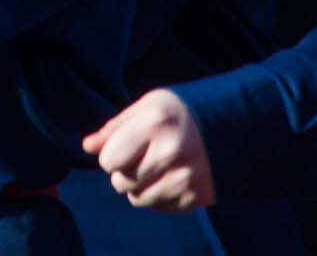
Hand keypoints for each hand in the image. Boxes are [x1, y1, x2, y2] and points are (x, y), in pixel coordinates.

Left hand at [83, 88, 216, 212]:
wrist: (230, 130)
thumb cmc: (176, 116)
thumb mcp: (144, 109)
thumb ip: (113, 128)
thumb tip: (86, 147)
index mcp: (154, 123)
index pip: (108, 160)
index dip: (111, 154)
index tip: (126, 145)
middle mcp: (171, 152)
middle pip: (120, 183)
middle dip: (124, 172)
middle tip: (143, 156)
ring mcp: (187, 177)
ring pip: (138, 199)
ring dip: (140, 187)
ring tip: (156, 167)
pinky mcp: (198, 197)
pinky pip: (159, 208)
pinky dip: (159, 196)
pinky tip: (171, 177)